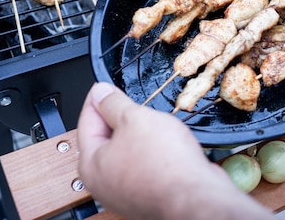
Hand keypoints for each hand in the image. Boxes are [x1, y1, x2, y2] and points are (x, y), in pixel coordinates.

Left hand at [77, 82, 274, 219]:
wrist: (197, 196)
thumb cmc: (166, 166)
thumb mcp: (135, 118)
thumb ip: (114, 103)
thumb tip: (100, 93)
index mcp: (91, 165)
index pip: (87, 121)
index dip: (98, 98)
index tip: (104, 87)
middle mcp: (105, 182)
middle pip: (107, 138)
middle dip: (122, 118)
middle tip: (133, 102)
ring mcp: (127, 191)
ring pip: (129, 151)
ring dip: (140, 135)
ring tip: (155, 124)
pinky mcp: (149, 193)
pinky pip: (146, 164)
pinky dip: (153, 151)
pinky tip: (166, 144)